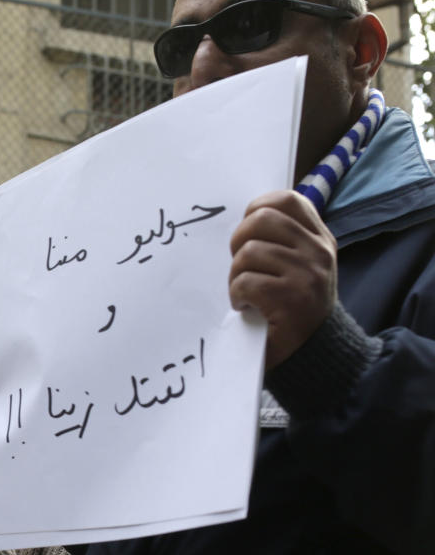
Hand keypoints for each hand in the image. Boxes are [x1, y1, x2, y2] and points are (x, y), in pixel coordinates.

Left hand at [229, 191, 336, 368]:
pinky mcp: (291, 299)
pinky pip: (246, 282)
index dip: (257, 208)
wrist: (316, 354)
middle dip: (239, 240)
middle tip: (240, 265)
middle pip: (261, 219)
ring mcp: (307, 275)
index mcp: (319, 239)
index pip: (287, 200)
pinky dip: (236, 295)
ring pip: (249, 252)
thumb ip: (282, 241)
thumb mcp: (300, 267)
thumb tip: (244, 219)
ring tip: (243, 292)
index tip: (247, 231)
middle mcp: (317, 252)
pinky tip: (245, 306)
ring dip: (235, 275)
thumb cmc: (296, 308)